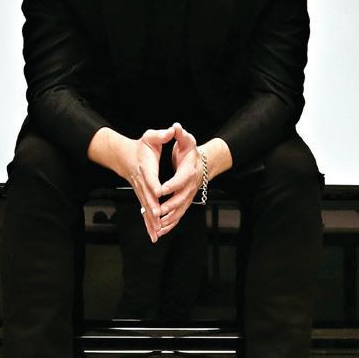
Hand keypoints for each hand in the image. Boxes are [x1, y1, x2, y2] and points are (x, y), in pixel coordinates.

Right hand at [122, 126, 174, 242]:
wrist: (123, 156)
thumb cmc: (140, 146)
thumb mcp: (150, 137)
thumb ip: (161, 135)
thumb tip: (172, 129)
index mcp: (146, 168)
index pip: (150, 178)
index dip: (154, 185)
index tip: (158, 193)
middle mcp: (142, 182)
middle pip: (147, 197)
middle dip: (152, 208)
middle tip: (158, 218)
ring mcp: (140, 191)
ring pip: (146, 208)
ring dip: (151, 221)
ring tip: (156, 234)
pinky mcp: (141, 197)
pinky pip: (145, 213)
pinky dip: (149, 224)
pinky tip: (154, 235)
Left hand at [157, 122, 200, 237]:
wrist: (202, 162)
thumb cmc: (190, 151)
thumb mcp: (186, 140)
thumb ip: (180, 134)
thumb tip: (176, 126)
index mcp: (189, 171)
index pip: (180, 180)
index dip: (171, 185)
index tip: (160, 190)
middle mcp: (190, 186)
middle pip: (180, 199)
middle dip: (169, 207)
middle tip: (157, 212)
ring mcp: (188, 195)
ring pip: (179, 210)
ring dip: (169, 219)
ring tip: (158, 226)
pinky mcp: (185, 201)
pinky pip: (178, 215)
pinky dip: (170, 223)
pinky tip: (160, 231)